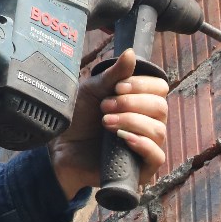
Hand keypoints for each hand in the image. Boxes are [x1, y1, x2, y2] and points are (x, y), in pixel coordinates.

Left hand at [49, 50, 169, 199]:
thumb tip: (131, 52)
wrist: (60, 148)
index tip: (118, 87)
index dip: (142, 85)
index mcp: (141, 102)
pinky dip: (143, 144)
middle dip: (132, 104)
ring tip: (105, 122)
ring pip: (158, 130)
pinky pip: (157, 156)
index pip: (159, 88)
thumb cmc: (78, 118)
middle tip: (105, 106)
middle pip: (160, 107)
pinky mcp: (141, 168)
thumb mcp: (93, 91)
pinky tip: (123, 138)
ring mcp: (147, 146)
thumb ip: (114, 74)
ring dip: (131, 122)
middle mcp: (148, 122)